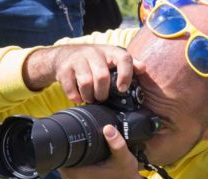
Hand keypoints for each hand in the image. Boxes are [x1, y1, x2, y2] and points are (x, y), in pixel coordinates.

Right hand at [23, 44, 144, 103]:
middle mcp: (93, 53)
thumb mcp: (110, 58)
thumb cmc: (93, 61)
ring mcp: (77, 60)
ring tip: (90, 98)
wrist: (64, 56)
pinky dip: (75, 97)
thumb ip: (127, 64)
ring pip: (86, 83)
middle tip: (102, 98)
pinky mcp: (64, 70)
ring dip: (89, 96)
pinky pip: (70, 88)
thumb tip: (143, 68)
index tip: (122, 89)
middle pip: (102, 76)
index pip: (123, 58)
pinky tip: (78, 98)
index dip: (126, 74)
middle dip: (103, 93)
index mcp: (109, 51)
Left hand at [59, 124, 144, 178]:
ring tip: (79, 134)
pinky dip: (74, 152)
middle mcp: (71, 176)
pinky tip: (82, 144)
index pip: (58, 154)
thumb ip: (116, 144)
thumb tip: (108, 128)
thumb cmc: (124, 176)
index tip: (67, 129)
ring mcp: (73, 176)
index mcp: (77, 174)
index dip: (61, 141)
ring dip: (69, 146)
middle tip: (75, 128)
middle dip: (66, 141)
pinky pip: (69, 160)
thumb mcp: (123, 158)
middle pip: (58, 154)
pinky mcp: (76, 174)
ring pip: (63, 157)